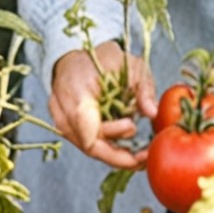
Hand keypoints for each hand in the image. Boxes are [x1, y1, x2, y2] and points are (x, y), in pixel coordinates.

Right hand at [49, 41, 156, 169]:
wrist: (77, 54)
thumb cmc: (104, 59)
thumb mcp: (131, 66)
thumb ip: (142, 89)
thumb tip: (153, 112)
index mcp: (76, 91)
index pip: (89, 127)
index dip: (113, 133)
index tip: (133, 126)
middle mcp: (62, 110)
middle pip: (89, 145)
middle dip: (118, 156)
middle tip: (143, 158)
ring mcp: (60, 120)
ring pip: (88, 147)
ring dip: (114, 153)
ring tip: (139, 155)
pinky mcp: (65, 127)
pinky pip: (85, 142)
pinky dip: (106, 147)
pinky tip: (126, 150)